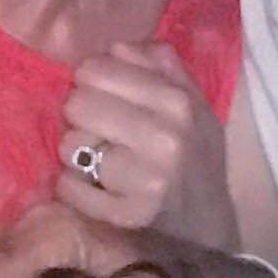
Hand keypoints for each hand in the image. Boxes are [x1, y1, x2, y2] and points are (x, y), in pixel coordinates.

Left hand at [57, 41, 235, 248]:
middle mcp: (164, 138)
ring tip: (97, 162)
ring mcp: (144, 180)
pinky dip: (74, 187)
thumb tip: (115, 46)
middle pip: (77, 104)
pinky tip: (95, 189)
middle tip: (98, 130)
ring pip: (69, 146)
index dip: (90, 80)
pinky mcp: (125, 217)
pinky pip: (68, 187)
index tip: (100, 94)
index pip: (97, 70)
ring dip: (76, 154)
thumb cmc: (195, 159)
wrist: (209, 231)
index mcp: (178, 102)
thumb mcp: (193, 106)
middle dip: (81, 116)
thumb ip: (160, 66)